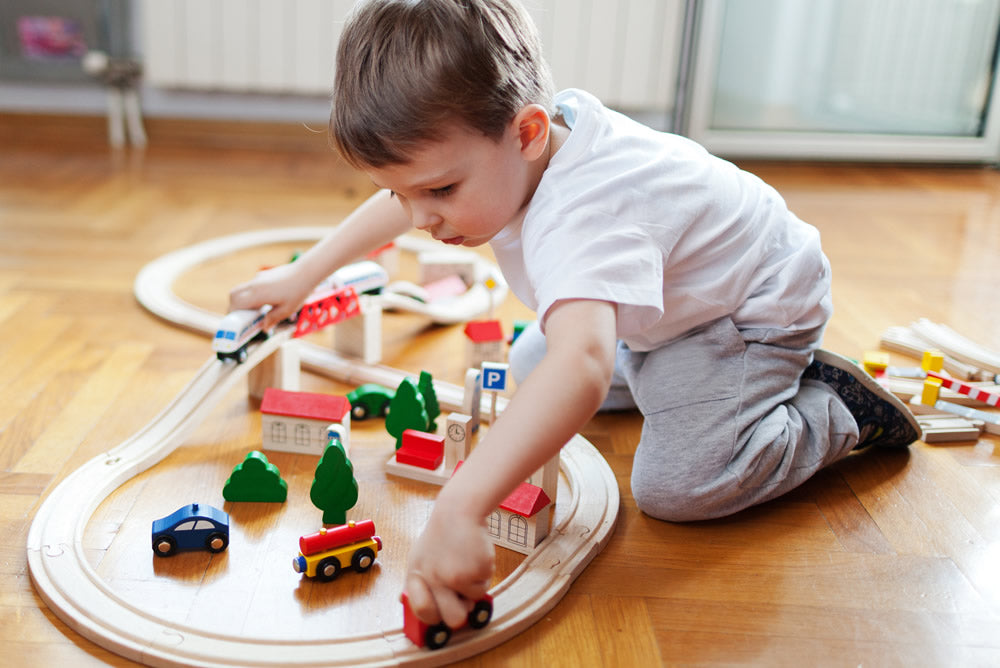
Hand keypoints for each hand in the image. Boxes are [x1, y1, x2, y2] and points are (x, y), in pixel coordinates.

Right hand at [228, 262, 315, 328]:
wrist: (306, 272)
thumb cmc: (298, 291)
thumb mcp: (287, 310)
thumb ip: (273, 319)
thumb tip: (264, 327)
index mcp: (257, 294)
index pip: (235, 303)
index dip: (233, 313)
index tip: (237, 322)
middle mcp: (255, 284)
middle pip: (234, 294)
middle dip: (234, 306)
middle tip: (244, 316)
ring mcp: (259, 278)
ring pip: (243, 289)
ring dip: (244, 299)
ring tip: (257, 310)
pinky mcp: (264, 275)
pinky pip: (253, 285)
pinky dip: (253, 293)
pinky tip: (267, 299)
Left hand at [404, 499, 493, 628]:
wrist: (458, 511)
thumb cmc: (441, 534)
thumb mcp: (419, 556)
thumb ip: (415, 581)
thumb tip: (403, 602)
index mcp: (417, 576)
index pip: (422, 612)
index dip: (434, 616)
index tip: (441, 612)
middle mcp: (434, 579)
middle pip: (453, 620)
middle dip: (461, 613)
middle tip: (462, 599)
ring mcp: (455, 576)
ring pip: (472, 603)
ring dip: (474, 589)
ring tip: (468, 566)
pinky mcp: (476, 570)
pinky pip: (485, 587)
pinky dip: (483, 574)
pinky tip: (475, 556)